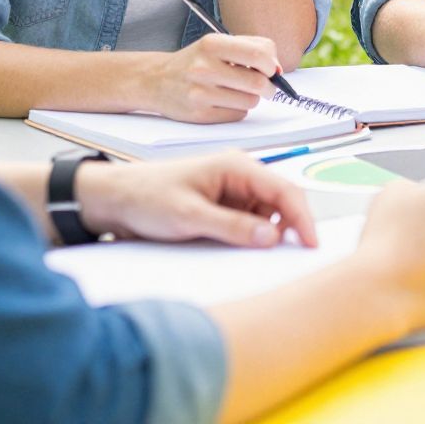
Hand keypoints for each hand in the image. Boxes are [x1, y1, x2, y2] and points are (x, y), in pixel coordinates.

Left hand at [74, 152, 317, 246]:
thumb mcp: (189, 215)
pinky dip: (252, 238)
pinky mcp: (223, 207)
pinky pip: (250, 223)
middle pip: (281, 203)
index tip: (312, 244)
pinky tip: (244, 251)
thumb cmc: (146, 197)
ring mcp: (233, 192)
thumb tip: (273, 238)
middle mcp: (240, 176)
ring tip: (262, 257)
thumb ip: (233, 227)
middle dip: (291, 227)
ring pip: (267, 216)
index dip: (303, 217)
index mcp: (237, 167)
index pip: (285, 190)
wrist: (112, 201)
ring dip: (269, 235)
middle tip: (295, 256)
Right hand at [150, 32, 281, 121]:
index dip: (272, 64)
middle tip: (266, 86)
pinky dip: (238, 109)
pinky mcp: (199, 114)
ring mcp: (200, 93)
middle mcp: (204, 68)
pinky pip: (237, 115)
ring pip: (250, 101)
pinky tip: (224, 101)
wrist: (155, 80)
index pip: (260, 54)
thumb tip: (278, 69)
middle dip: (269, 87)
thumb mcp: (218, 44)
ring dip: (252, 98)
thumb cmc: (196, 61)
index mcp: (212, 44)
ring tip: (238, 91)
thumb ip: (252, 48)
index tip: (270, 69)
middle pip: (258, 83)